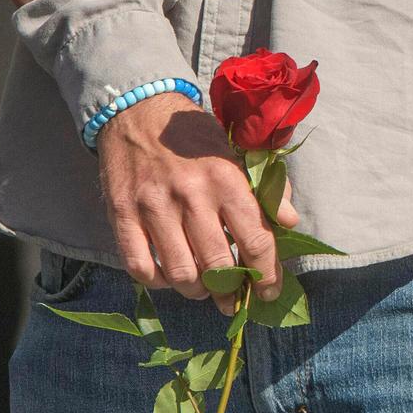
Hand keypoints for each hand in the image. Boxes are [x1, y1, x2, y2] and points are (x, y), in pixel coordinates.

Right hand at [96, 94, 301, 311]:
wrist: (138, 112)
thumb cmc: (195, 138)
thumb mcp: (238, 152)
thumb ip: (266, 189)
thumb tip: (291, 223)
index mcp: (226, 179)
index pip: (255, 239)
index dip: (266, 273)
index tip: (270, 292)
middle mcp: (191, 195)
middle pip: (217, 263)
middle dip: (230, 291)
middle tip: (233, 300)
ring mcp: (153, 207)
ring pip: (180, 271)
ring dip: (195, 290)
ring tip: (203, 289)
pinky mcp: (122, 215)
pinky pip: (139, 266)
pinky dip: (156, 281)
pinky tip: (168, 278)